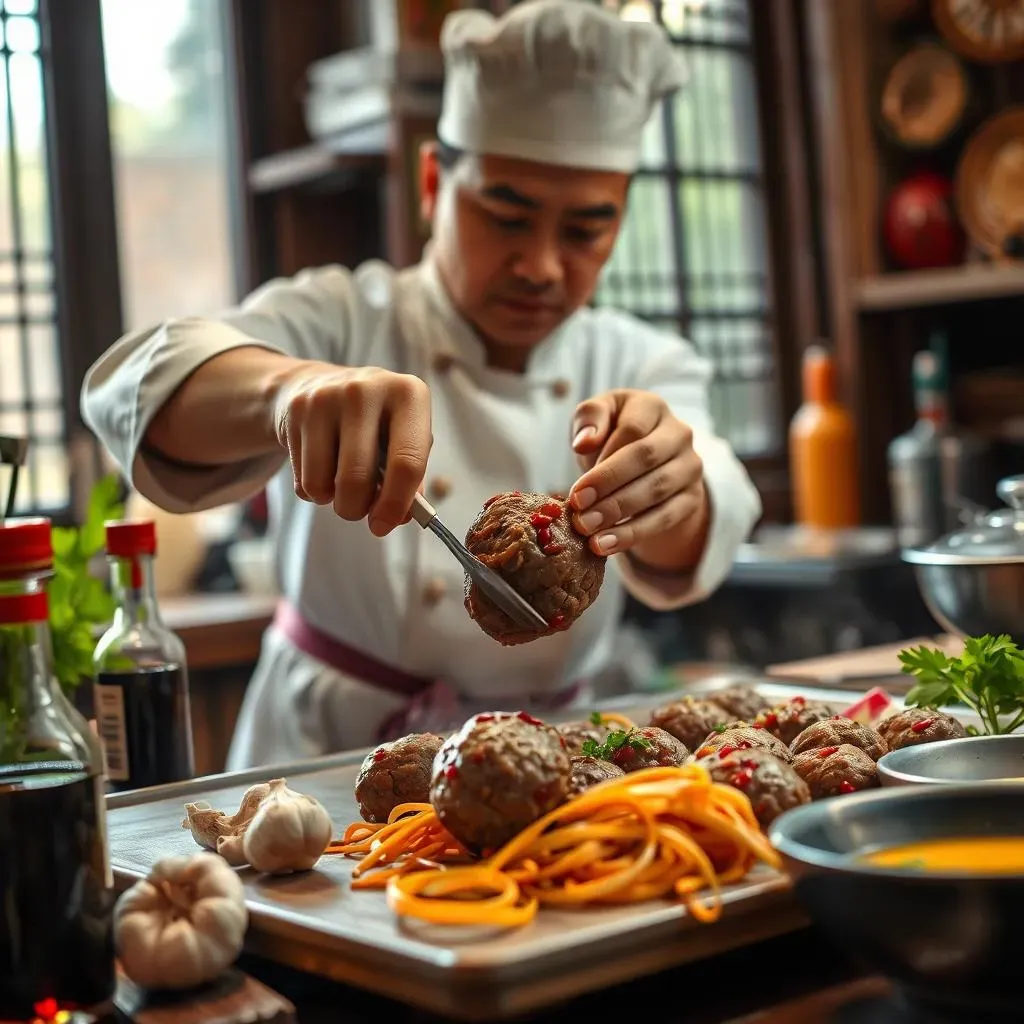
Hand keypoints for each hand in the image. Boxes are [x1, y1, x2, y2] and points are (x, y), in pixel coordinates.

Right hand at [272, 361, 430, 535]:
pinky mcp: (297, 410)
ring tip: (340, 484)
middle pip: (359, 478)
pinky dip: (313, 491)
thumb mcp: (402, 439)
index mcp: (409, 395)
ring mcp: (329, 397)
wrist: (318, 386)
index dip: (396, 504)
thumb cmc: (373, 423)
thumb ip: (411, 479)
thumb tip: (399, 516)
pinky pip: (303, 479)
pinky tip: (321, 468)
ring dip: (332, 501)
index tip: (385, 525)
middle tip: (359, 509)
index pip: (407, 462)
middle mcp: (368, 390)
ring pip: (324, 484)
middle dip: (357, 508)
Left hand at [567, 389, 708, 566]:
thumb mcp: (598, 418)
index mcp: (652, 407)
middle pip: (645, 458)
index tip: (577, 487)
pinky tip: (605, 545)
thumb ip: (589, 419)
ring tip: (587, 529)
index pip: (632, 428)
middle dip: (609, 486)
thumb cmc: (613, 436)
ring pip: (656, 491)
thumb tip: (584, 442)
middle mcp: (679, 434)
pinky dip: (632, 534)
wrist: (645, 465)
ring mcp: (690, 467)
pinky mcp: (691, 498)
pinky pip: (664, 518)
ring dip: (618, 513)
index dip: (604, 458)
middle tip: (579, 510)